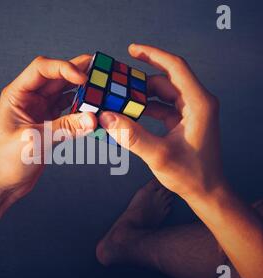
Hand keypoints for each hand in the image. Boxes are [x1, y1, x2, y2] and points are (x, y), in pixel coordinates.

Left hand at [0, 55, 96, 202]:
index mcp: (17, 95)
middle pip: (55, 77)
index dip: (63, 68)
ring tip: (99, 84)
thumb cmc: (5, 162)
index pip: (41, 69)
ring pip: (63, 92)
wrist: (1, 183)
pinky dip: (80, 108)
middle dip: (76, 72)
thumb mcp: (35, 141)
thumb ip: (64, 128)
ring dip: (80, 89)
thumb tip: (92, 119)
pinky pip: (67, 110)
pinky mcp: (48, 124)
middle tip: (98, 67)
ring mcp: (39, 111)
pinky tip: (92, 107)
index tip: (83, 78)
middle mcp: (28, 99)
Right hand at [99, 44, 223, 200]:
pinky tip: (130, 114)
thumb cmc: (191, 175)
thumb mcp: (159, 155)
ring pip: (163, 94)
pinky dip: (146, 109)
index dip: (152, 55)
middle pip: (165, 81)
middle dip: (140, 82)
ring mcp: (191, 112)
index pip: (175, 68)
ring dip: (142, 97)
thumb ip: (132, 136)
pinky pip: (163, 107)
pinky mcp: (185, 121)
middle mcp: (197, 103)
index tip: (132, 50)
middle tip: (117, 84)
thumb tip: (107, 118)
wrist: (207, 191)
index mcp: (198, 104)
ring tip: (120, 100)